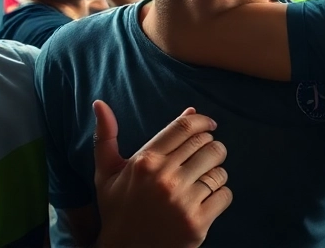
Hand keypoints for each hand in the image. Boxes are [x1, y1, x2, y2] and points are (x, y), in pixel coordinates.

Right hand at [92, 101, 231, 247]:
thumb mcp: (106, 173)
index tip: (209, 125)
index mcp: (145, 161)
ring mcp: (182, 201)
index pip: (187, 126)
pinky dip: (220, 195)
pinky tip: (205, 200)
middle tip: (203, 156)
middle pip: (208, 144)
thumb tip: (100, 103)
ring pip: (220, 169)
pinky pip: (225, 194)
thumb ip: (106, 136)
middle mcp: (164, 178)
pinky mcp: (197, 222)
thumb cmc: (118, 210)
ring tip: (203, 179)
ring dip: (216, 172)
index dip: (203, 121)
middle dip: (211, 146)